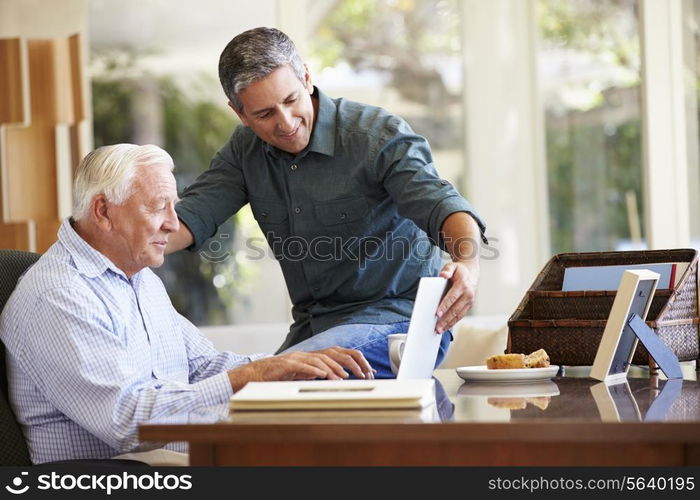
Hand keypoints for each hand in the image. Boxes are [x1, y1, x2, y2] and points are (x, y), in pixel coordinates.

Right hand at [228, 347, 373, 390]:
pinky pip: (301, 366)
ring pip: (318, 361)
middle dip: (346, 364)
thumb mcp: (299, 374)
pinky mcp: (285, 365)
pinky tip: (322, 375)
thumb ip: (312, 373)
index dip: (349, 361)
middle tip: (358, 375)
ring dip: (332, 369)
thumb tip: (328, 376)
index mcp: (310, 357)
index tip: (362, 371)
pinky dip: (313, 370)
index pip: (334, 355)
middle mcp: (304, 355)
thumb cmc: (276, 376)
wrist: (255, 374)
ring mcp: (295, 358)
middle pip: (330, 355)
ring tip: (342, 378)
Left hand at [435, 260, 478, 333]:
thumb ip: (447, 270)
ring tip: (439, 330)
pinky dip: (453, 322)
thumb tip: (442, 275)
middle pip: (455, 309)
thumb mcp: (452, 266)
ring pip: (458, 315)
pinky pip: (460, 315)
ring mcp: (470, 301)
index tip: (437, 314)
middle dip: (445, 319)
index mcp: (463, 285)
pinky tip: (446, 327)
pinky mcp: (469, 306)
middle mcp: (468, 294)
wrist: (471, 273)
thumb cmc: (458, 271)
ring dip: (449, 323)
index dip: (444, 306)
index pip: (452, 297)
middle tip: (436, 327)